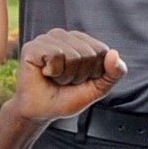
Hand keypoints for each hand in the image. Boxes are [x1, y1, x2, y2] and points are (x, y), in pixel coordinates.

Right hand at [5, 29, 123, 122]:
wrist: (40, 112)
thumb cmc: (66, 98)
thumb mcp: (97, 89)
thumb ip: (113, 73)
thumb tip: (114, 54)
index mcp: (81, 41)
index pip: (102, 51)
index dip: (94, 72)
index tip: (80, 80)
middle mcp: (65, 36)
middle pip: (88, 53)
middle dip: (79, 75)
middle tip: (65, 81)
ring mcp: (47, 39)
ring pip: (72, 55)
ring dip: (66, 76)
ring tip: (55, 78)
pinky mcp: (32, 46)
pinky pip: (55, 55)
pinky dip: (53, 71)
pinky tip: (44, 73)